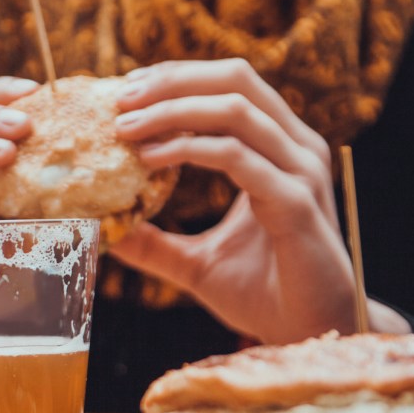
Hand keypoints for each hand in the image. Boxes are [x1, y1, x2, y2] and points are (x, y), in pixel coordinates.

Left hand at [108, 59, 407, 342]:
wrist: (309, 333)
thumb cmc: (264, 295)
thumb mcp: (196, 263)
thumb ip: (154, 243)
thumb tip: (104, 231)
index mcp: (279, 150)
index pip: (230, 86)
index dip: (177, 79)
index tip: (126, 91)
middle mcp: (296, 149)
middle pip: (235, 79)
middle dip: (172, 80)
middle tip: (119, 98)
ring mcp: (300, 172)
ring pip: (234, 110)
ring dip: (172, 111)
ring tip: (124, 127)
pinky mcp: (295, 203)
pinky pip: (236, 157)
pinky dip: (188, 150)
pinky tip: (150, 160)